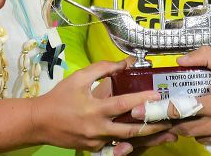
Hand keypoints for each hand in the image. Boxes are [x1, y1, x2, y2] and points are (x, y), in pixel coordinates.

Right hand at [31, 59, 171, 153]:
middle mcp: (97, 129)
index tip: (157, 96)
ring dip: (147, 138)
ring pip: (126, 141)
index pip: (122, 104)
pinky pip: (116, 146)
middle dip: (153, 127)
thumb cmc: (59, 97)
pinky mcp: (94, 149)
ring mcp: (96, 142)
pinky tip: (146, 140)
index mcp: (93, 109)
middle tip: (171, 121)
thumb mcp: (79, 77)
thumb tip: (125, 63)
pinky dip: (131, 143)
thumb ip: (102, 68)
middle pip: (131, 130)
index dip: (141, 100)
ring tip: (166, 133)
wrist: (39, 122)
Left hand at [157, 46, 210, 155]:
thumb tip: (181, 60)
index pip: (186, 110)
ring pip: (201, 140)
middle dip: (181, 121)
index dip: (167, 111)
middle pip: (189, 128)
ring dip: (197, 131)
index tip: (150, 112)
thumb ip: (207, 58)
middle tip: (178, 114)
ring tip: (204, 119)